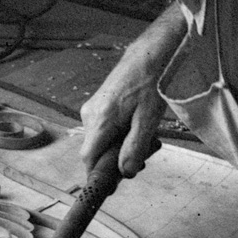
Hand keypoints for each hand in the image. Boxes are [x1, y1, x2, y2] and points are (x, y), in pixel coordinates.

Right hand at [78, 6, 182, 178]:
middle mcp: (90, 115)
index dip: (99, 173)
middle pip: (94, 151)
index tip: (113, 182)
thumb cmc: (149, 83)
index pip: (88, 158)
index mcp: (100, 120)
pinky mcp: (97, 105)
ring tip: (143, 136)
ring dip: (118, 146)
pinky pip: (102, 129)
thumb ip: (135, 147)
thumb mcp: (149, 119)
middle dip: (114, 159)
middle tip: (141, 156)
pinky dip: (117, 134)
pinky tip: (135, 125)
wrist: (148, 55)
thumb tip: (125, 171)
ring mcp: (91, 109)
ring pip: (99, 140)